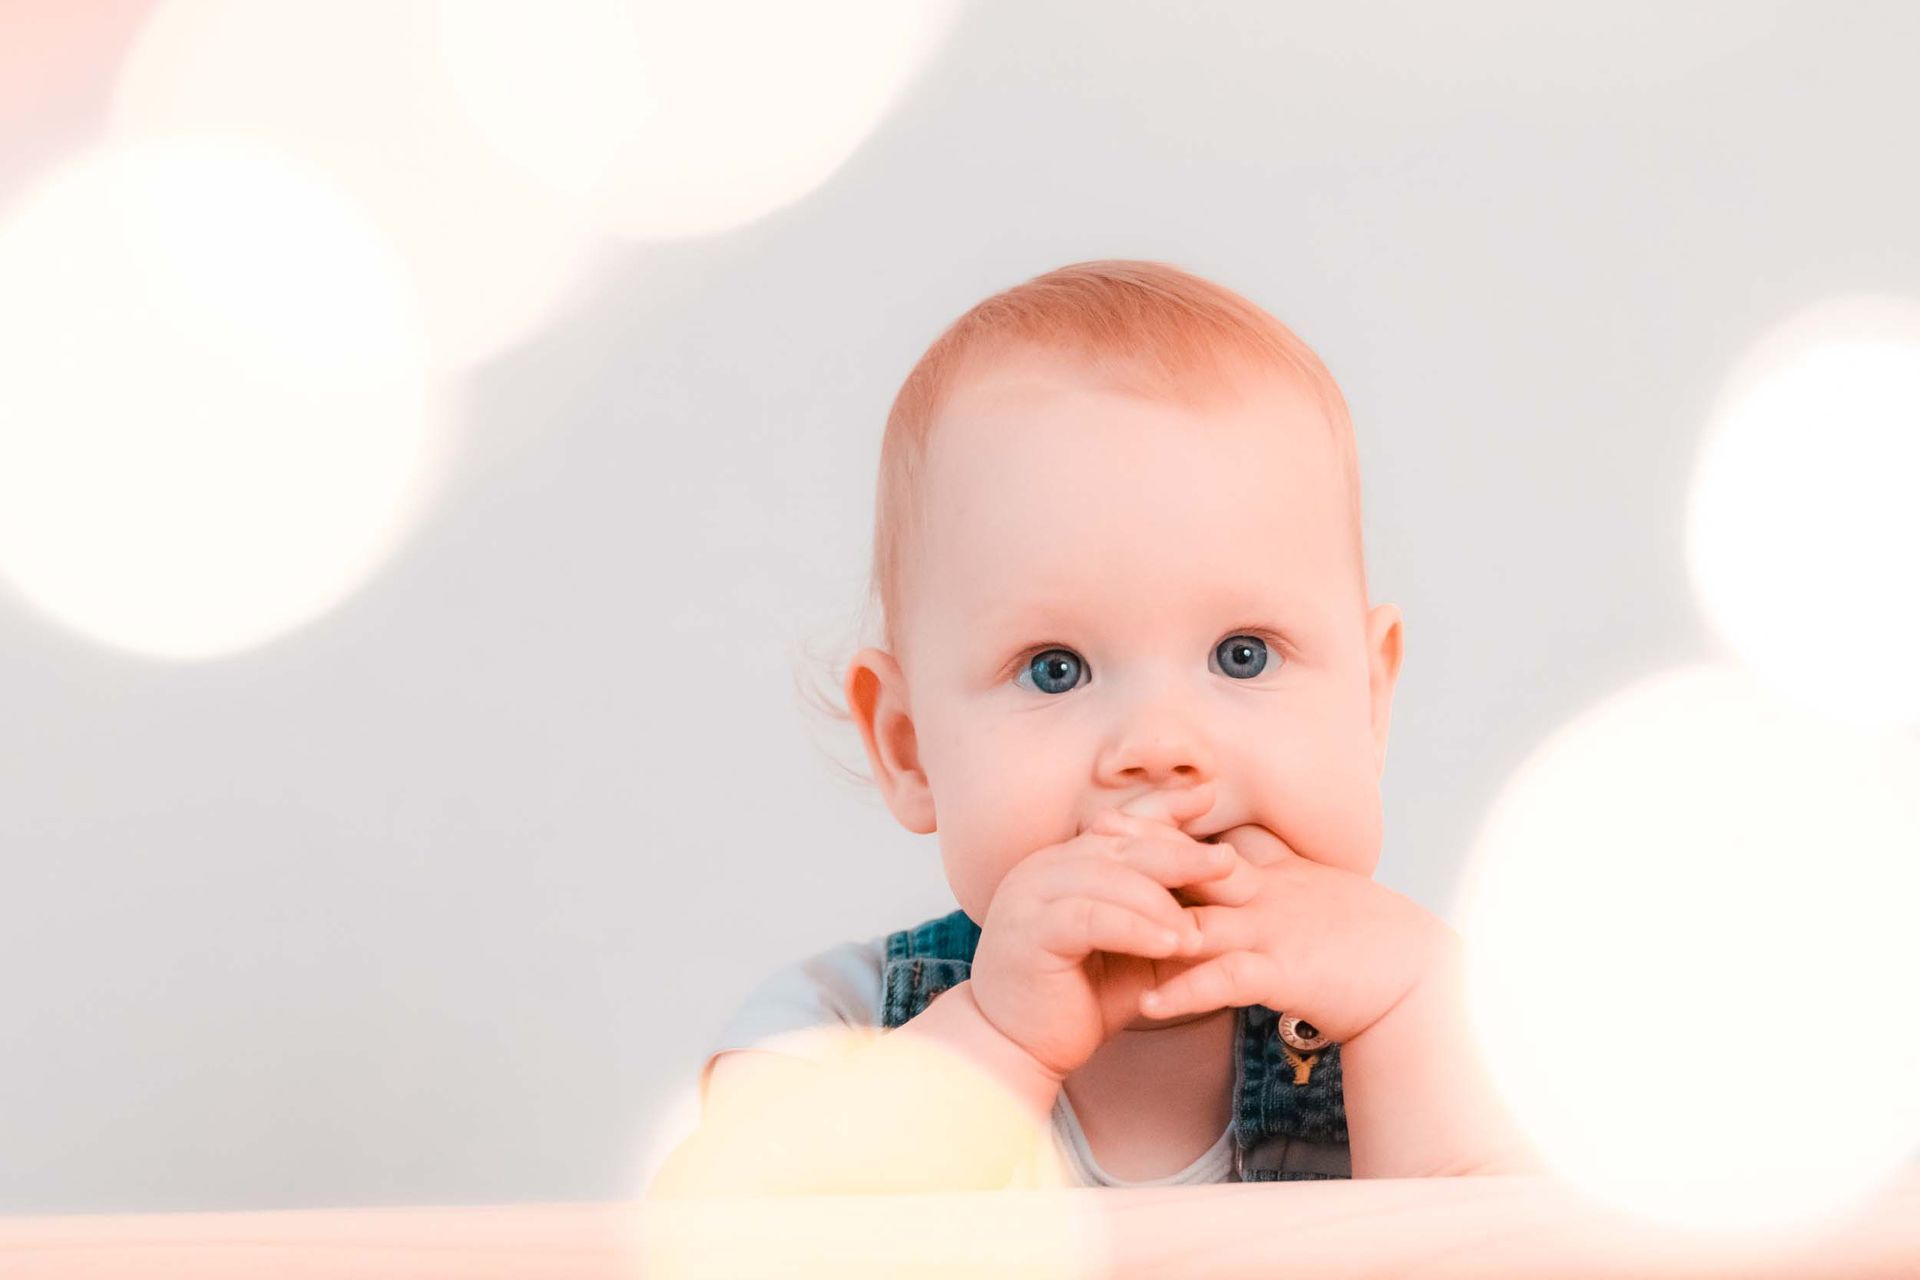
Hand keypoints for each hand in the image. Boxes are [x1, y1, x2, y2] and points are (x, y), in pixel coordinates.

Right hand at [967, 784, 1240, 1080]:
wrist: (1018, 1049)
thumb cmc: (1077, 999)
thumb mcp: (1135, 952)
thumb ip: (1165, 919)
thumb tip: (1228, 896)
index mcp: (1064, 863)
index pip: (1121, 826)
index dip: (1165, 811)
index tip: (1209, 798)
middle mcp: (1042, 869)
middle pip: (1121, 846)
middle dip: (1177, 852)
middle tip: (1227, 862)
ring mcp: (1030, 896)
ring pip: (1107, 877)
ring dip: (1160, 902)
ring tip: (1201, 928)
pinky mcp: (1030, 932)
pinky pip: (1091, 918)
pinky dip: (1135, 928)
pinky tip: (1170, 943)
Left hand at [1113, 815, 1453, 1043]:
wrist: (1419, 977)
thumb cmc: (1362, 937)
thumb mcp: (1310, 889)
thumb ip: (1269, 867)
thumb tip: (1230, 849)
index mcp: (1272, 872)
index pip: (1206, 839)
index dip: (1159, 826)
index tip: (1112, 821)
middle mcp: (1266, 894)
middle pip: (1192, 865)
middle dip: (1141, 853)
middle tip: (1090, 842)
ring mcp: (1273, 930)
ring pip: (1199, 920)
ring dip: (1147, 923)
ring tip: (1096, 925)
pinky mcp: (1286, 972)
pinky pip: (1228, 980)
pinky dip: (1188, 989)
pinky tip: (1150, 1002)